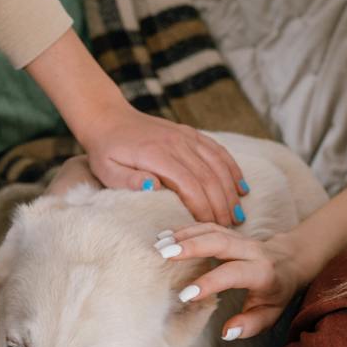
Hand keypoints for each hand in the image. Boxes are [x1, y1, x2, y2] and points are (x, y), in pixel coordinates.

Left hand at [77, 103, 246, 226]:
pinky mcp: (190, 134)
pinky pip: (217, 150)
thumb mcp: (107, 170)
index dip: (203, 207)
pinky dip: (231, 169)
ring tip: (237, 214)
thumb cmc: (106, 150)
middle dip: (221, 204)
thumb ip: (127, 180)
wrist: (109, 118)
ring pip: (217, 164)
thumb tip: (152, 187)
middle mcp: (177, 143)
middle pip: (208, 176)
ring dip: (230, 190)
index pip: (189, 184)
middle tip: (229, 228)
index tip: (209, 227)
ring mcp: (186, 136)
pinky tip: (241, 186)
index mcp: (157, 154)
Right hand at [158, 224, 317, 339]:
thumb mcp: (271, 314)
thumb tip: (226, 332)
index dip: (209, 283)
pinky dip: (187, 229)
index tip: (185, 295)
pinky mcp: (231, 232)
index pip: (233, 273)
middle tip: (164, 254)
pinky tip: (167, 236)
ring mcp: (241, 238)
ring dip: (185, 235)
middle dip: (191, 246)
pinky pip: (209, 225)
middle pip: (221, 241)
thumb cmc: (278, 292)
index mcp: (262, 272)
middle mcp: (252, 250)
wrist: (292, 260)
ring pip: (213, 230)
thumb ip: (250, 325)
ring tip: (159, 244)